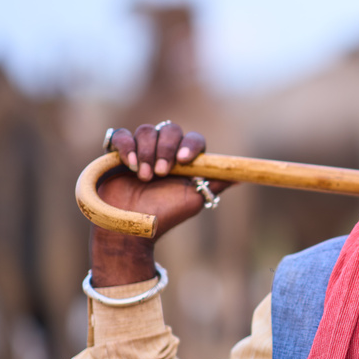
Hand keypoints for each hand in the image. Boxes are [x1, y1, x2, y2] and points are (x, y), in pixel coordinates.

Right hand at [90, 122, 228, 286]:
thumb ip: (214, 184)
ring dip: (147, 151)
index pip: (193, 139)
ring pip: (147, 131)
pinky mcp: (117, 153)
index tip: (184, 161)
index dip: (189, 145)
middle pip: (171, 129)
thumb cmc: (164, 215)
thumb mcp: (194, 198)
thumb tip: (241, 176)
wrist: (132, 229)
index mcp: (184, 160)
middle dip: (167, 149)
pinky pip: (121, 135)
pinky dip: (127, 146)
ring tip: (145, 176)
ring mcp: (140, 150)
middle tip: (161, 172)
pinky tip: (130, 165)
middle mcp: (163, 151)